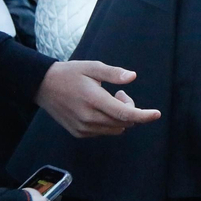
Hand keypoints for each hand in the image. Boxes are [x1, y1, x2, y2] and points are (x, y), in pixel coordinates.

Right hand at [36, 60, 161, 137]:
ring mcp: (83, 128)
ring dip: (119, 117)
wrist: (43, 86)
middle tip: (118, 93)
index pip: (125, 114)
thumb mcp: (92, 67)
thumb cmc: (70, 74)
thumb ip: (113, 73)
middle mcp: (89, 118)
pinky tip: (97, 108)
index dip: (143, 115)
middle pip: (123, 122)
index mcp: (94, 100)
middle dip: (129, 109)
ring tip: (107, 100)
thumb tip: (132, 77)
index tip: (156, 114)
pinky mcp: (79, 133)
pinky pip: (104, 132)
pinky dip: (108, 122)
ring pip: (115, 129)